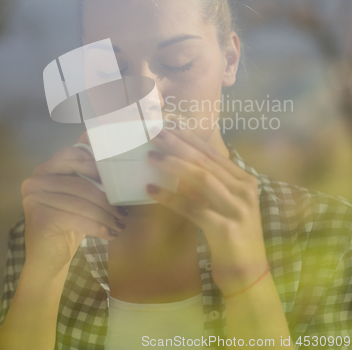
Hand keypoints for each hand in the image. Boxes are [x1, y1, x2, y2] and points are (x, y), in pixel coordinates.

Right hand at [21, 133, 126, 276]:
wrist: (49, 259)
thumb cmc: (69, 224)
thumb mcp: (80, 197)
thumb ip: (88, 176)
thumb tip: (112, 152)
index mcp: (44, 170)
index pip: (71, 155)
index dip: (95, 165)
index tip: (116, 180)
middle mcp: (35, 181)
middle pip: (80, 183)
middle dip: (106, 199)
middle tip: (124, 211)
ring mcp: (34, 199)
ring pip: (81, 203)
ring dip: (106, 215)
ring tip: (120, 224)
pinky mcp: (40, 219)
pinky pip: (77, 219)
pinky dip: (98, 227)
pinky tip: (110, 234)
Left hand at [146, 126, 267, 295]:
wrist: (249, 275)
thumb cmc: (233, 237)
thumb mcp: (225, 204)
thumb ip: (210, 184)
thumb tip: (180, 162)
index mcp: (245, 181)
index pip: (213, 153)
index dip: (190, 137)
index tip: (170, 124)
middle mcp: (244, 190)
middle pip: (206, 161)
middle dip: (179, 144)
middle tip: (155, 132)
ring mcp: (237, 209)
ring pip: (202, 178)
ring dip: (174, 165)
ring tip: (151, 156)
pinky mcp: (225, 229)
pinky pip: (193, 208)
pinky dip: (170, 197)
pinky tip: (151, 190)